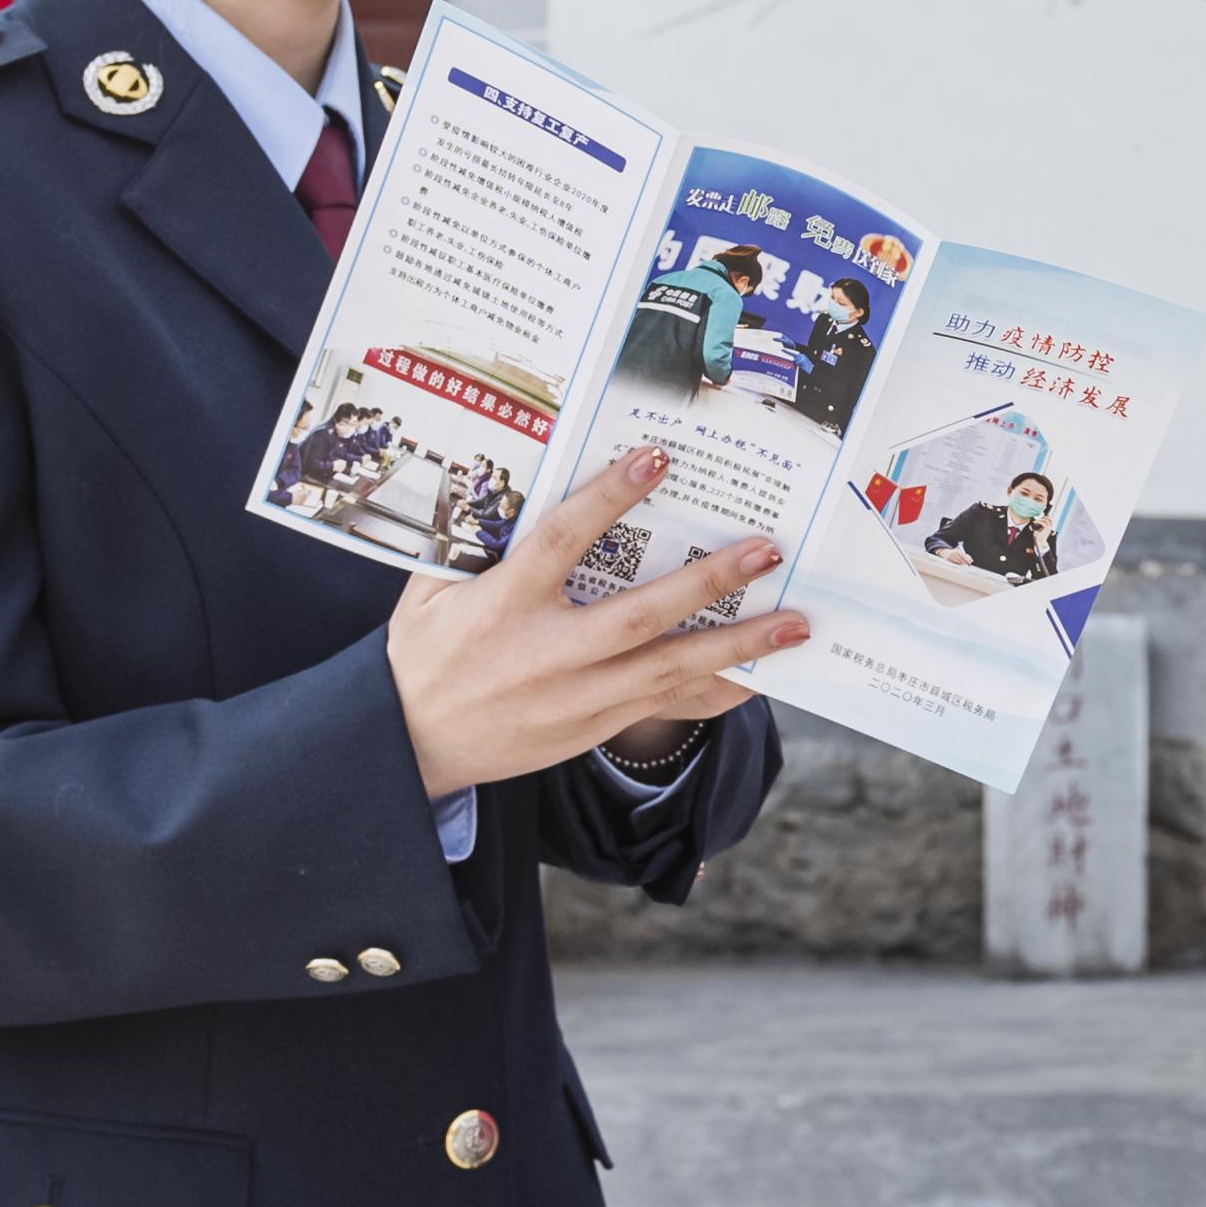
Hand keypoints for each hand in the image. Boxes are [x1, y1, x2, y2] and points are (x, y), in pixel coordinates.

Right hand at [383, 451, 809, 791]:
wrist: (409, 747)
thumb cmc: (424, 655)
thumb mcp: (430, 591)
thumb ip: (477, 540)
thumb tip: (520, 478)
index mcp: (501, 606)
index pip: (562, 542)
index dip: (608, 499)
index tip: (656, 459)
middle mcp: (545, 654)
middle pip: (640, 616)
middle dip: (708, 582)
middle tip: (766, 551)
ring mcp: (574, 699)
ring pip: (668, 670)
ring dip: (737, 645)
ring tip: (795, 623)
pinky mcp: (591, 729)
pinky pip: (664, 707)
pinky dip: (717, 693)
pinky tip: (761, 676)